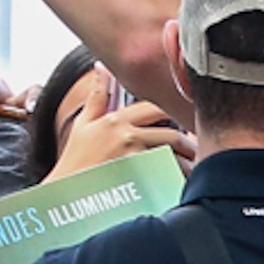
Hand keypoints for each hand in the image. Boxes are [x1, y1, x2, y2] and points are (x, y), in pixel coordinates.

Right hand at [45, 67, 196, 182]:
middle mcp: (127, 136)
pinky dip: (178, 178)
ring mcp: (134, 158)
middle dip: (188, 142)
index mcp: (116, 121)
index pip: (155, 109)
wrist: (66, 196)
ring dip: (188, 162)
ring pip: (173, 157)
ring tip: (195, 168)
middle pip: (172, 135)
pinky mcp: (139, 180)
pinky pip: (168, 176)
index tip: (185, 121)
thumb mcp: (83, 124)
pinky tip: (184, 183)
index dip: (174, 114)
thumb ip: (97, 96)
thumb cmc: (74, 161)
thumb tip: (101, 67)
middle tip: (198, 149)